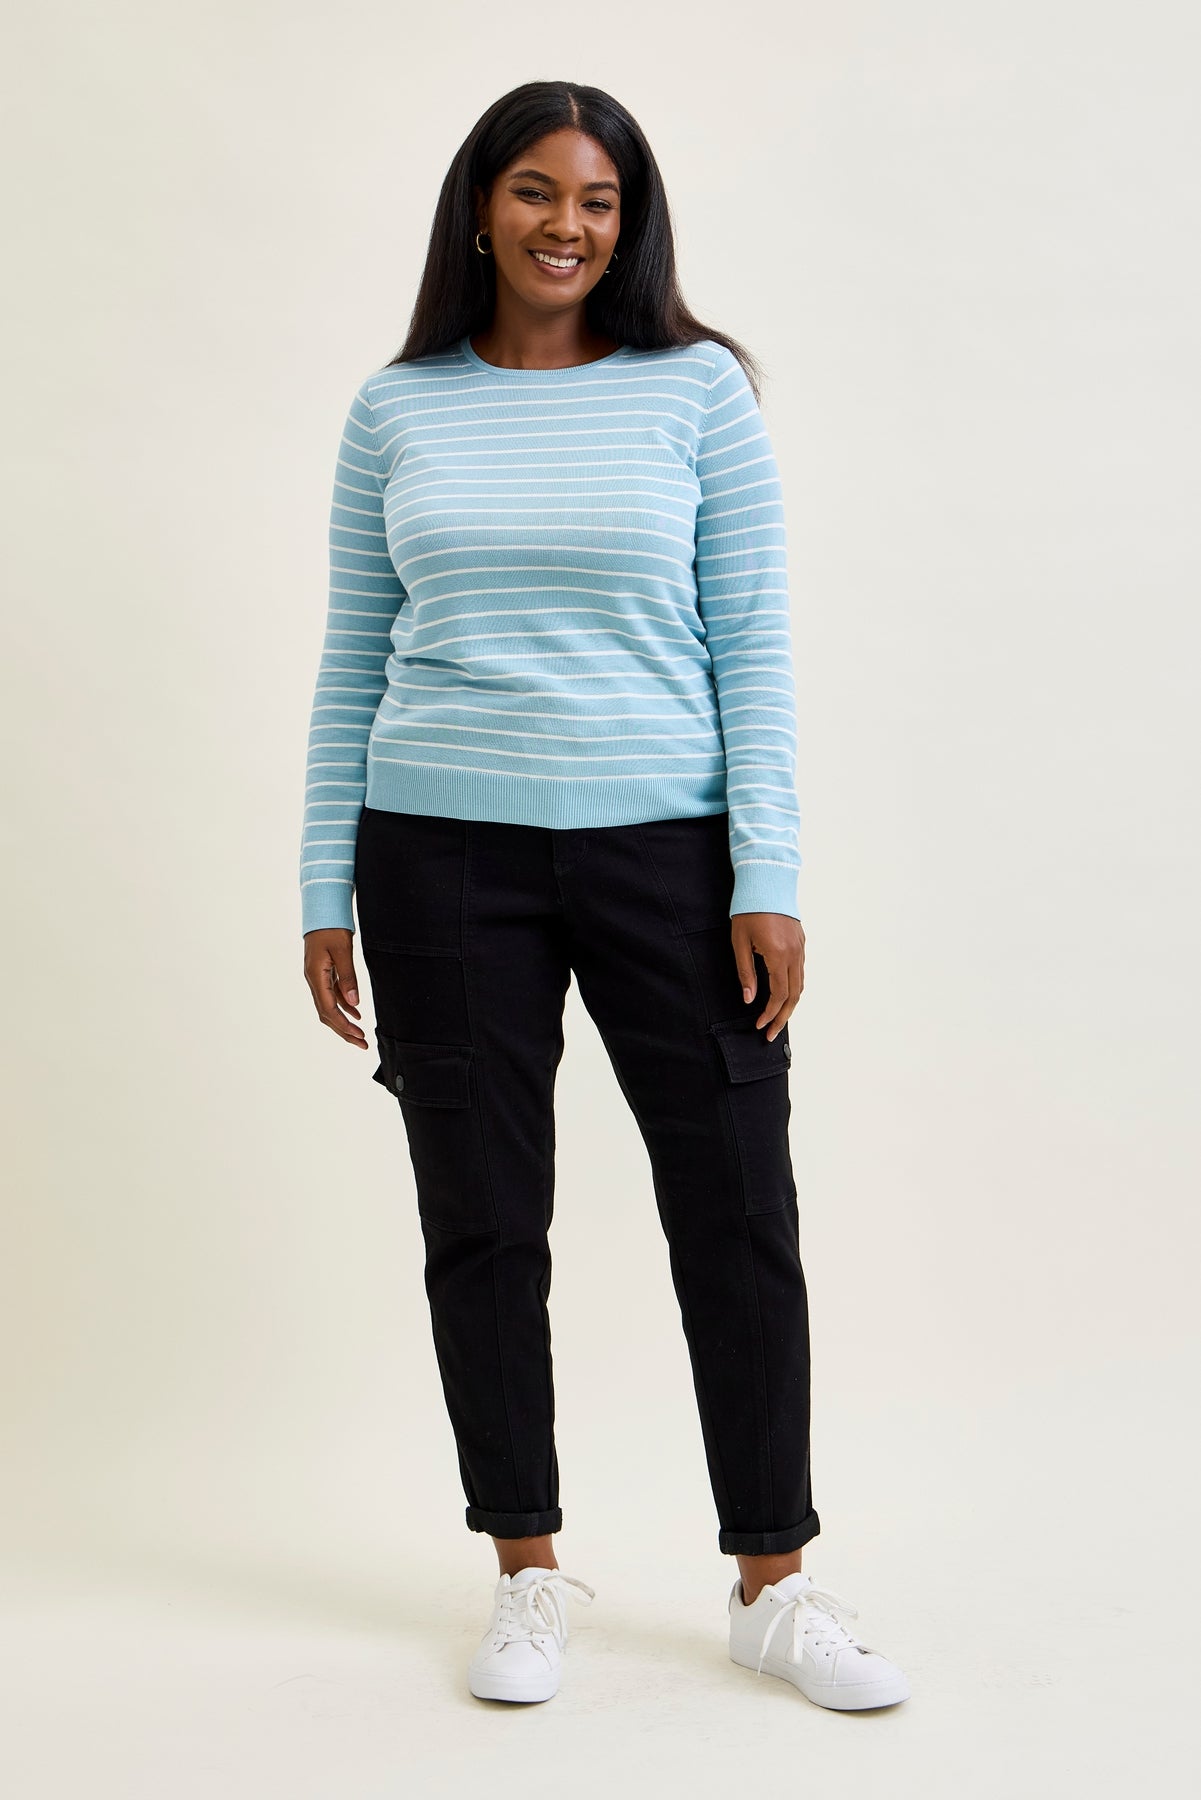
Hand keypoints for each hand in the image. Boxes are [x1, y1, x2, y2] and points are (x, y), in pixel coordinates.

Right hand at [303, 927, 368, 1048]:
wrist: (322, 909)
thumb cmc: (331, 927)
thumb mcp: (343, 950)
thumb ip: (348, 977)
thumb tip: (354, 1003)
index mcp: (315, 976)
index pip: (328, 1009)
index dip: (343, 1025)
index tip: (358, 1036)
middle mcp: (313, 980)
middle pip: (327, 1013)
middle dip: (344, 1030)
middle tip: (361, 1044)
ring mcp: (317, 977)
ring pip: (329, 1006)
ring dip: (344, 1021)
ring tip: (360, 1034)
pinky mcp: (323, 972)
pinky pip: (332, 995)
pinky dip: (344, 1005)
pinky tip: (356, 1012)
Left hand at [731, 913, 805, 1041]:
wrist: (766, 883)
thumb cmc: (749, 910)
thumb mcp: (740, 942)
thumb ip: (746, 973)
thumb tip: (750, 999)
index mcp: (778, 955)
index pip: (778, 995)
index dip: (770, 1014)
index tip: (760, 1026)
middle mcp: (794, 954)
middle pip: (794, 996)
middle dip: (783, 1018)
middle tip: (772, 1034)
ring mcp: (800, 948)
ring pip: (800, 985)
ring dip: (790, 1005)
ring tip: (778, 1019)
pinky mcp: (801, 942)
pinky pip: (801, 972)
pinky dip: (794, 988)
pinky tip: (784, 995)